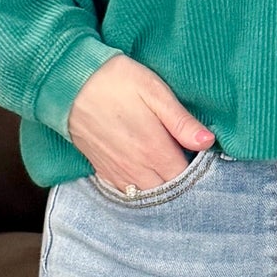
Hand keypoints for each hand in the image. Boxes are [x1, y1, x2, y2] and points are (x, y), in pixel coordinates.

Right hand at [67, 53, 213, 189]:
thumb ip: (181, 122)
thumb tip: (208, 142)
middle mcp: (137, 169)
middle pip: (169, 189)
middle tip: (183, 158)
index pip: (187, 176)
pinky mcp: (102, 171)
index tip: (199, 154)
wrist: (69, 84)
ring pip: (148, 194)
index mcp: (155, 151)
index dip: (197, 167)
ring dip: (160, 185)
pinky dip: (139, 186)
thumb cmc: (116, 81)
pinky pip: (127, 191)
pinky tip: (143, 170)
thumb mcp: (155, 92)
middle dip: (181, 180)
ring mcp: (118, 173)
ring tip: (165, 165)